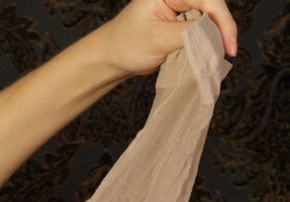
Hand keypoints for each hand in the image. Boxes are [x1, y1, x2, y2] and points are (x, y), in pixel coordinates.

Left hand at [100, 0, 237, 78]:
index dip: (222, 21)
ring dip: (216, 34)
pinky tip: (211, 51)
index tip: (229, 44)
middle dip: (222, 28)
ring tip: (220, 53)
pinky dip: (208, 39)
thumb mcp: (158, 39)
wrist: (113, 56)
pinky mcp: (181, 20)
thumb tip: (213, 36)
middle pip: (212, 6)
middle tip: (228, 51)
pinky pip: (202, 26)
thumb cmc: (127, 45)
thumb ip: (187, 34)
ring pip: (210, 17)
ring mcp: (180, 5)